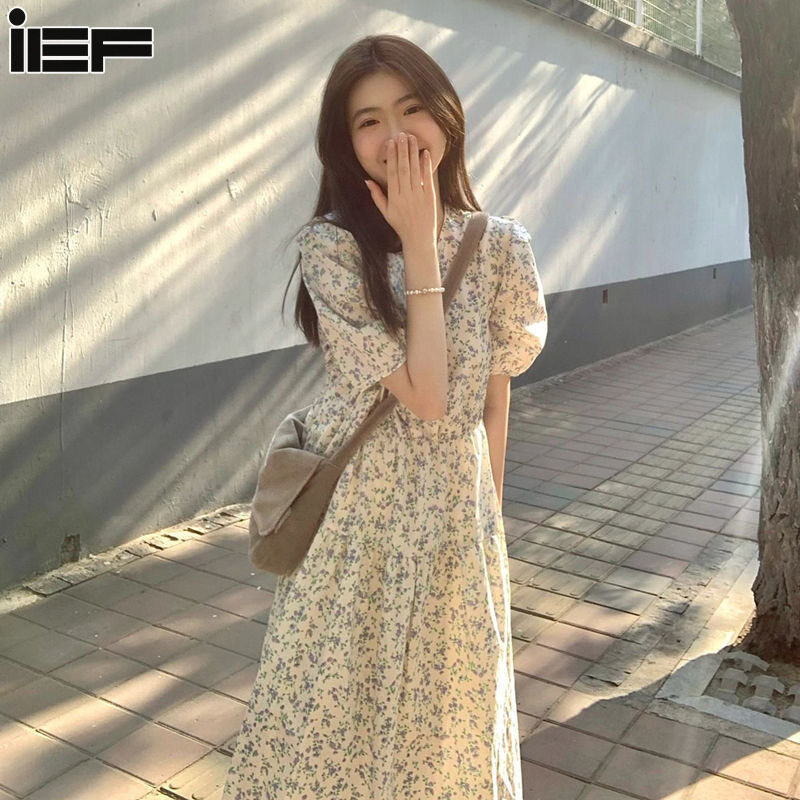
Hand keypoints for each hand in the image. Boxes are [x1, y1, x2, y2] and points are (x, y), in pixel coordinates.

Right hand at [364, 132, 436, 250]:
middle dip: (402, 150)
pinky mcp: (430, 197)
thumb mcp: (385, 212)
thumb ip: (376, 196)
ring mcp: (418, 195)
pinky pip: (427, 178)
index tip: (391, 143)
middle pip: (403, 168)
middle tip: (401, 135)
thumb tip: (367, 180)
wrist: (418, 238)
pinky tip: (425, 153)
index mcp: (393, 198)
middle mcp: (405, 195)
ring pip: (414, 170)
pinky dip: (426, 165)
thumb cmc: (401, 225)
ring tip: (412, 138)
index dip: (391, 157)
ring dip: (413, 153)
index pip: (392, 172)